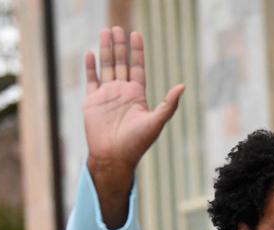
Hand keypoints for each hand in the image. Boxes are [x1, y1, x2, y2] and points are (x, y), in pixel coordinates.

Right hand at [84, 27, 183, 226]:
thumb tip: (182, 86)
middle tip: (118, 28)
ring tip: (105, 32)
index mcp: (137, 95)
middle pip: (121, 63)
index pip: (138, 68)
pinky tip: (91, 53)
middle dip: (119, 46)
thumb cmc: (136, 144)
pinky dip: (90, 67)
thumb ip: (169, 104)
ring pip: (106, 67)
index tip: (136, 34)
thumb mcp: (156, 122)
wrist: (113, 158)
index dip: (137, 52)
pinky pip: (91, 80)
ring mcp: (106, 96)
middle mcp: (122, 93)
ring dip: (105, 50)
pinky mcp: (92, 102)